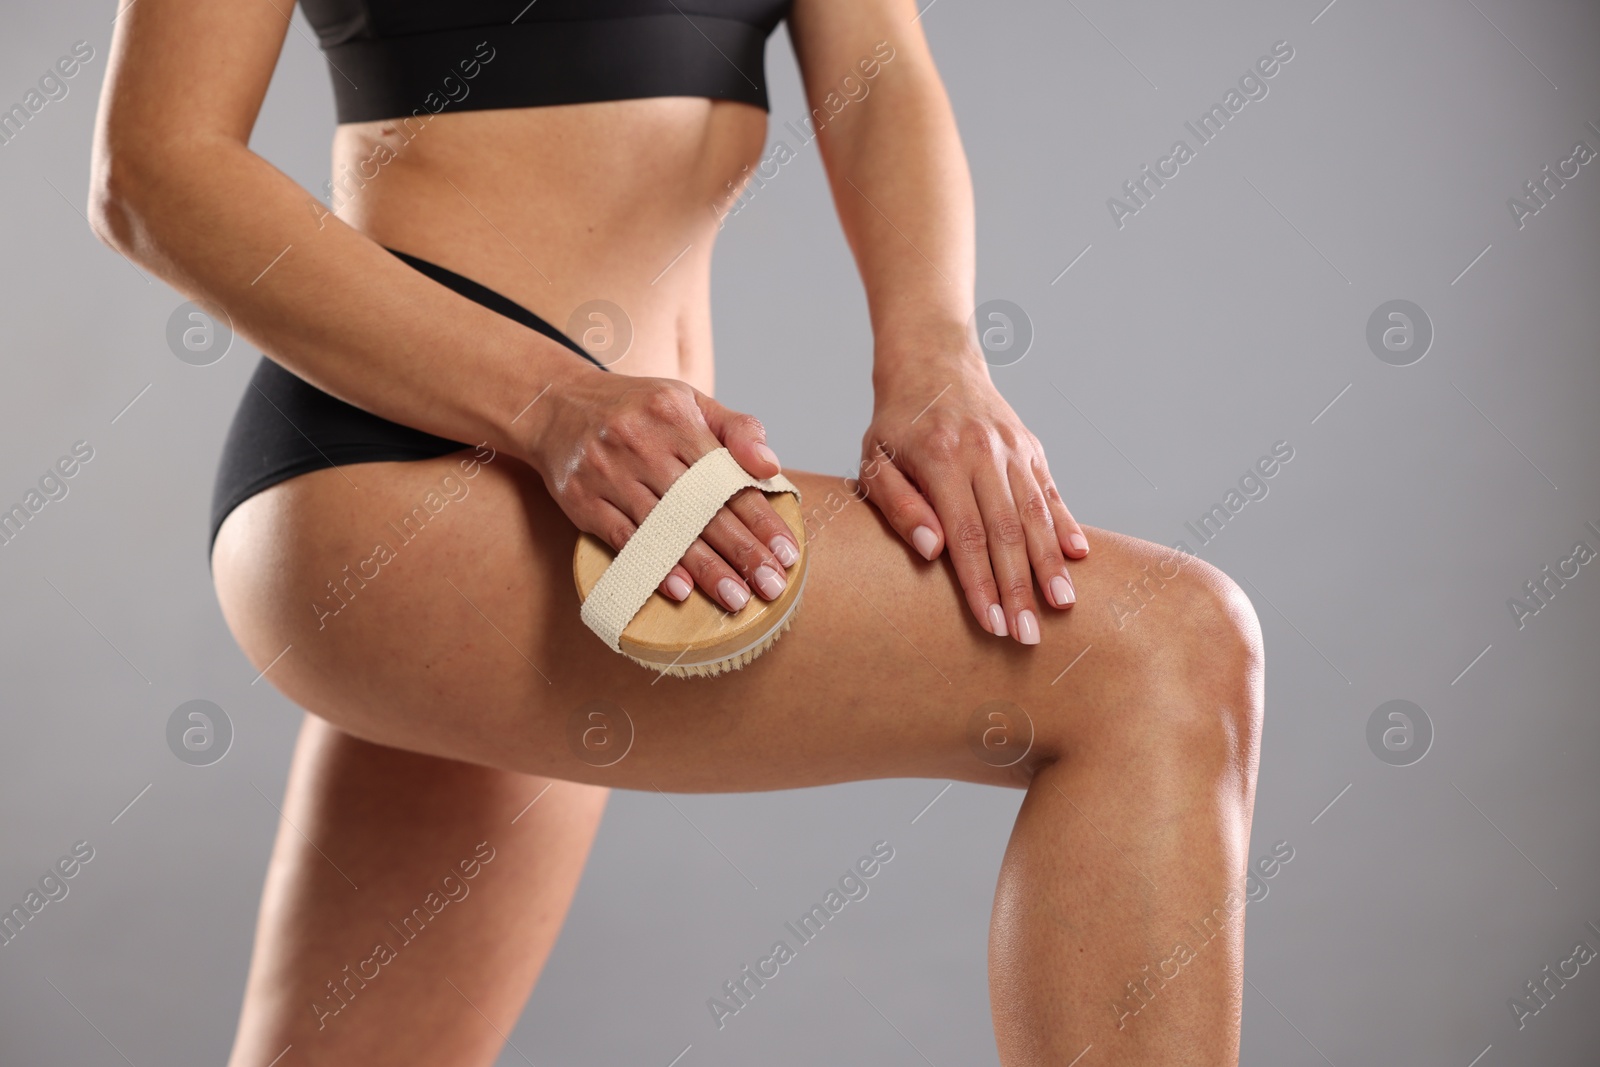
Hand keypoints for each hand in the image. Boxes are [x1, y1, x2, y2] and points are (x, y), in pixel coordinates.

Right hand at [521, 372, 800, 611]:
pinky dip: (653, 565)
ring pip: (666, 528)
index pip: (728, 476)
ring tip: (735, 597)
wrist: (554, 404)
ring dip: (705, 567)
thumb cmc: (635, 410)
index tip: (787, 553)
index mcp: (676, 416)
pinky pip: (624, 538)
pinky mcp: (582, 499)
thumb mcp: (688, 400)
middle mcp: (642, 442)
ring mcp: (609, 472)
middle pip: (701, 505)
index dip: (761, 518)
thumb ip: (736, 429)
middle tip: (771, 585)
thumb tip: (771, 466)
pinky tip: (680, 588)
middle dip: (741, 550)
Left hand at [860, 358, 1088, 644]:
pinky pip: (1050, 491)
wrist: (932, 361)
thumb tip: (931, 551)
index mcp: (941, 458)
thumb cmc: (896, 424)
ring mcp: (1012, 448)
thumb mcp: (875, 460)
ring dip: (1049, 564)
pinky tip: (1077, 557)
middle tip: (1028, 637)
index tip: (992, 625)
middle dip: (1019, 589)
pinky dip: (1066, 524)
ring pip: (1035, 513)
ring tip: (1062, 606)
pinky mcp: (1031, 447)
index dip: (981, 583)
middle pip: (1007, 531)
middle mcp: (982, 451)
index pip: (966, 534)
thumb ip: (898, 505)